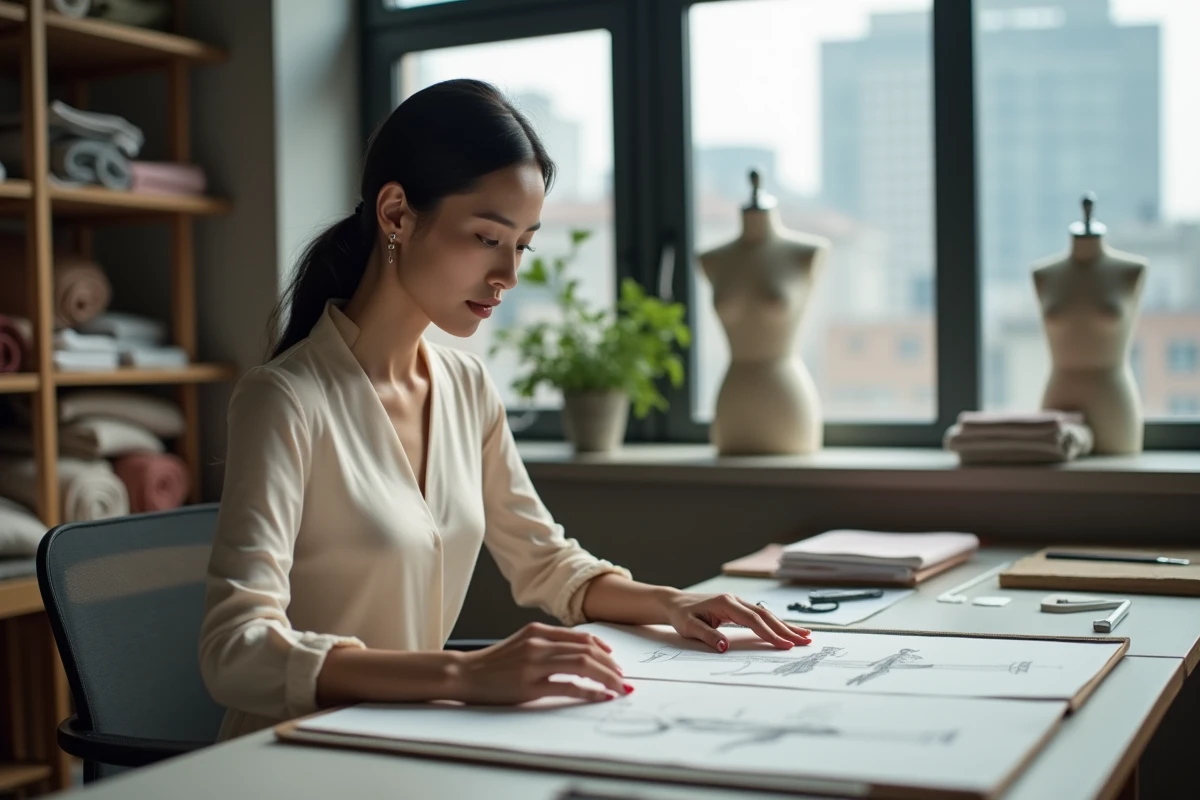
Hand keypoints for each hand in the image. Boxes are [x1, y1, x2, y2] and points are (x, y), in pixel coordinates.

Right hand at [451, 622, 631, 704]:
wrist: (464, 674)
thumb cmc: (494, 664)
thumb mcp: (522, 644)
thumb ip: (548, 645)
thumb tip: (580, 654)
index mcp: (538, 631)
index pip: (581, 637)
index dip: (603, 649)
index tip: (615, 661)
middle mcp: (538, 643)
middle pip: (587, 650)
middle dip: (611, 666)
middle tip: (623, 678)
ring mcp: (534, 663)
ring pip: (582, 665)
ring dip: (606, 677)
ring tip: (618, 688)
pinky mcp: (529, 685)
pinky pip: (568, 686)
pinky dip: (589, 691)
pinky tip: (600, 697)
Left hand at [661, 591, 810, 652]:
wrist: (675, 603)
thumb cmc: (681, 615)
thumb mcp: (689, 627)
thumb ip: (707, 636)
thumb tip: (725, 647)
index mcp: (725, 603)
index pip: (753, 620)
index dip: (770, 633)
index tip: (785, 645)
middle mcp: (735, 600)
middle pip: (766, 615)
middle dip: (786, 629)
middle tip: (805, 641)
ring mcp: (738, 602)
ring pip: (767, 614)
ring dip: (785, 625)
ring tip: (806, 635)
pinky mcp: (738, 607)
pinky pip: (761, 615)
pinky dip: (775, 622)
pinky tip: (788, 628)